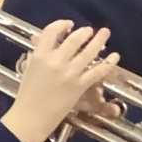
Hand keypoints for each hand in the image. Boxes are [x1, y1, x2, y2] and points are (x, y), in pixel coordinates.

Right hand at [4, 21, 116, 141]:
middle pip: (74, 39)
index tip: (69, 24)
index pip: (51, 31)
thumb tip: (40, 41)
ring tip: (105, 34)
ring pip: (89, 52)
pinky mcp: (80, 86)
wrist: (31, 117)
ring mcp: (70, 73)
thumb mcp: (28, 69)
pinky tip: (115, 57)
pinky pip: (98, 71)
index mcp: (40, 55)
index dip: (62, 24)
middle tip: (90, 30)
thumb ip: (36, 54)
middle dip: (84, 32)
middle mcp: (56, 61)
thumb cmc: (26, 94)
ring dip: (99, 41)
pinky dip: (108, 63)